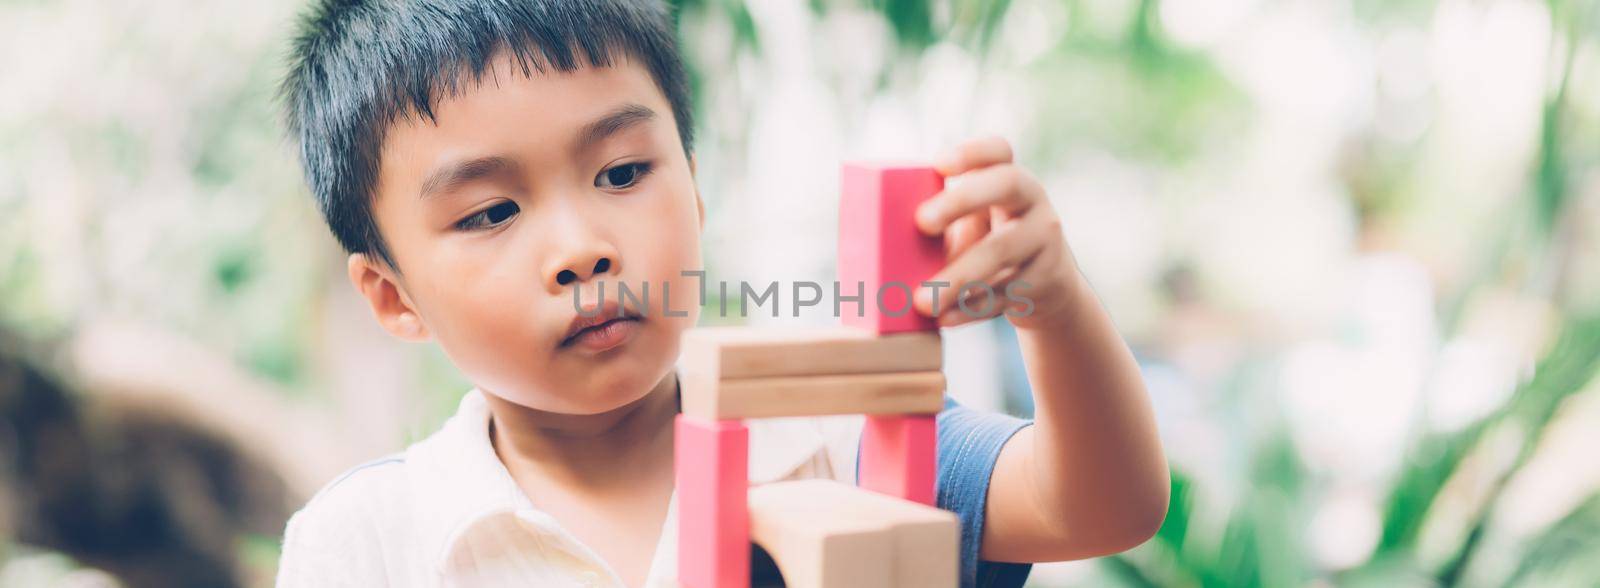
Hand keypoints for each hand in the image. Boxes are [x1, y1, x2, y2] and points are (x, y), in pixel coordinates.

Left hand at [912, 136, 1080, 329]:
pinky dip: (971, 309)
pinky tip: (943, 320)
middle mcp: (1033, 201)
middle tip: (921, 222)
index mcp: (1008, 180)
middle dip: (962, 199)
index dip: (971, 152)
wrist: (1046, 289)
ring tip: (922, 300)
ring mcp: (1045, 239)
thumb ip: (942, 223)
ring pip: (1002, 250)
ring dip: (958, 276)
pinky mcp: (1047, 278)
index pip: (999, 150)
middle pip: (1007, 183)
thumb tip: (872, 238)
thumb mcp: (973, 227)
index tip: (937, 165)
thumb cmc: (988, 248)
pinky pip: (1006, 294)